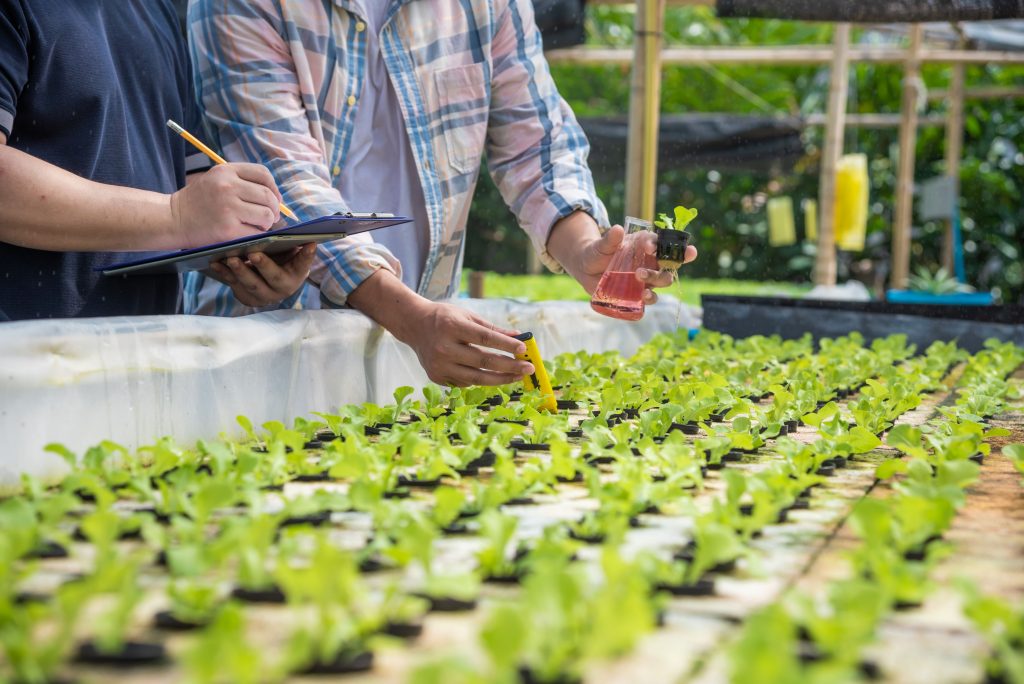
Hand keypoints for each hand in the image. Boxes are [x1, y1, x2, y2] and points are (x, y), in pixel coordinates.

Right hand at [170, 163, 281, 246]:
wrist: (173, 219)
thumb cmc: (198, 201)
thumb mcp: (215, 180)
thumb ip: (241, 181)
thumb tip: (275, 197)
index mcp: (226, 171)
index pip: (263, 174)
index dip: (274, 188)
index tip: (274, 199)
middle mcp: (227, 186)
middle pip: (268, 196)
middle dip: (274, 209)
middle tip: (270, 217)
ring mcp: (228, 207)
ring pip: (266, 214)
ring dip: (267, 223)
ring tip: (258, 225)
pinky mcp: (228, 229)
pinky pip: (256, 232)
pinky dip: (257, 235)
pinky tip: (249, 233)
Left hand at [207, 243, 315, 307]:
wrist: (265, 278)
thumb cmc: (279, 256)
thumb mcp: (287, 249)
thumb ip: (290, 241)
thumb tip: (293, 226)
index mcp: (296, 273)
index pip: (304, 263)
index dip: (307, 255)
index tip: (310, 244)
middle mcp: (283, 288)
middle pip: (274, 277)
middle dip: (264, 265)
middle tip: (254, 253)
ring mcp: (264, 295)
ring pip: (252, 285)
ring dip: (240, 271)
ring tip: (231, 259)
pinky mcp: (247, 297)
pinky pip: (235, 286)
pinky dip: (224, 274)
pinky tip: (215, 263)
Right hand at [400, 301, 534, 386]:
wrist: (413, 325)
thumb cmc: (444, 318)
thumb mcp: (467, 315)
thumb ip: (492, 329)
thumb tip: (519, 338)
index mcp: (452, 327)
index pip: (485, 339)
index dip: (506, 346)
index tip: (524, 349)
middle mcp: (443, 347)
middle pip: (483, 361)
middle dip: (509, 366)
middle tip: (529, 368)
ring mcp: (439, 365)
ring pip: (476, 378)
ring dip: (500, 379)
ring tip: (518, 376)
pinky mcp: (436, 377)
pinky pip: (465, 382)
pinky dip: (480, 379)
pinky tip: (492, 375)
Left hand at [552, 215, 697, 305]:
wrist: (586, 268)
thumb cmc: (597, 252)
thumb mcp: (601, 245)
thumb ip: (609, 239)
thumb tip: (618, 229)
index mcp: (646, 244)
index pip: (663, 242)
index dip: (666, 244)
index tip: (650, 247)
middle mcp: (651, 260)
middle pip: (668, 264)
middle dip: (661, 269)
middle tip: (640, 272)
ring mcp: (647, 277)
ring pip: (663, 280)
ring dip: (657, 282)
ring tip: (641, 285)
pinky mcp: (639, 291)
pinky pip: (650, 297)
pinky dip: (649, 299)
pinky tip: (643, 298)